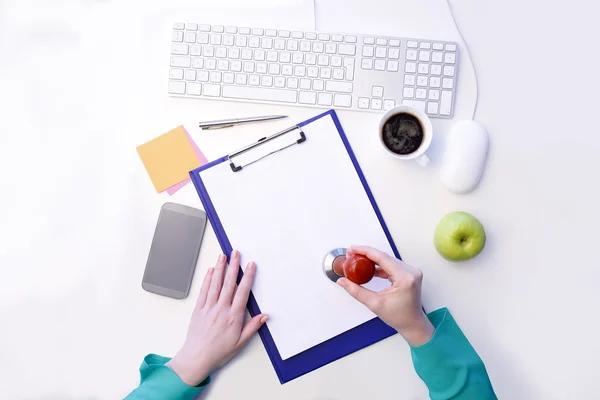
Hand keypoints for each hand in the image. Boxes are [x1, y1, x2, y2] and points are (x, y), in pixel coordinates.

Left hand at [166, 250, 267, 385]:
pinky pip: (204, 291)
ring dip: (220, 268)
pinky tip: (210, 271)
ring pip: (215, 284)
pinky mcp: (198, 309)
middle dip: (233, 266)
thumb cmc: (218, 352)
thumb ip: (252, 327)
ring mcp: (208, 308)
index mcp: (233, 317)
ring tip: (223, 256)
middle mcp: (221, 309)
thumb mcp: (240, 342)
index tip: (251, 265)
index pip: (242, 292)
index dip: (247, 277)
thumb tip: (264, 316)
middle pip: (228, 283)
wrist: (196, 358)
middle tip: (236, 253)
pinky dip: (207, 279)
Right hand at [336, 246, 433, 346]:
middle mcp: (411, 272)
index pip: (382, 258)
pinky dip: (379, 266)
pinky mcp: (409, 274)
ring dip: (372, 259)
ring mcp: (411, 272)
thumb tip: (342, 281)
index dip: (365, 251)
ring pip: (387, 260)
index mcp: (405, 278)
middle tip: (352, 255)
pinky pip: (391, 265)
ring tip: (358, 260)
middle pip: (384, 257)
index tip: (353, 249)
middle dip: (367, 254)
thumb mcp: (375, 304)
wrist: (413, 324)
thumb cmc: (399, 317)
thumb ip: (356, 291)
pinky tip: (369, 268)